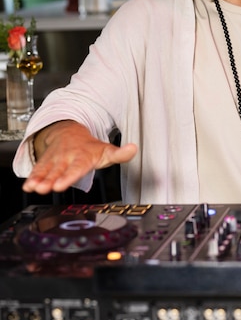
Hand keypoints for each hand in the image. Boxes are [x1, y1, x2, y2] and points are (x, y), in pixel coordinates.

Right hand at [22, 120, 136, 194]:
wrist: (69, 131)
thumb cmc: (89, 147)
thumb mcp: (106, 150)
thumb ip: (120, 154)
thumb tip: (134, 148)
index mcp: (82, 156)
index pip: (77, 168)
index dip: (69, 176)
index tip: (61, 184)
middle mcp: (67, 158)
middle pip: (59, 170)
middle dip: (51, 180)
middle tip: (46, 188)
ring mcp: (55, 159)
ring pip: (46, 170)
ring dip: (39, 179)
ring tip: (34, 187)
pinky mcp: (46, 161)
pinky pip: (38, 168)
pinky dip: (32, 176)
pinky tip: (27, 186)